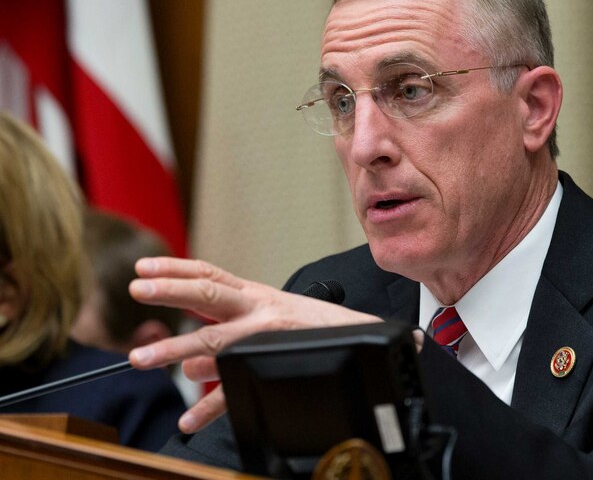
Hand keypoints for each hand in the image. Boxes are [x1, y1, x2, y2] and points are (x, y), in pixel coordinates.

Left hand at [127, 257, 380, 432]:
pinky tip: (189, 419)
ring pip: (215, 338)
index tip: (143, 269)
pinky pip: (237, 386)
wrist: (359, 335)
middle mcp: (258, 308)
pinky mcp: (275, 360)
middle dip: (171, 291)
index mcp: (254, 295)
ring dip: (177, 349)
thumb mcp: (270, 315)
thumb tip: (192, 364)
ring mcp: (265, 333)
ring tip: (143, 358)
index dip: (174, 268)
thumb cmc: (311, 326)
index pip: (209, 272)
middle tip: (137, 291)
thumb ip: (231, 331)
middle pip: (209, 294)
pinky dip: (209, 407)